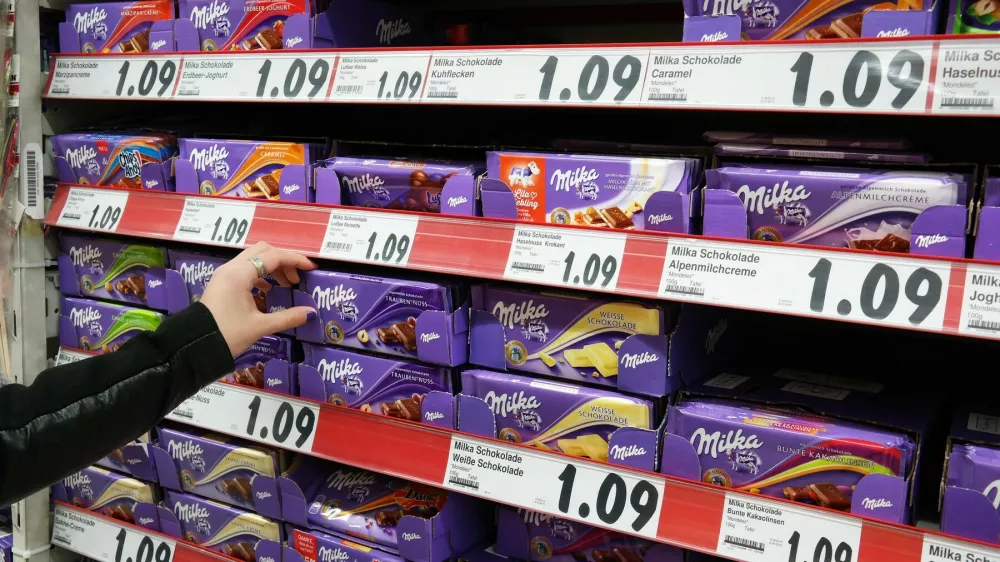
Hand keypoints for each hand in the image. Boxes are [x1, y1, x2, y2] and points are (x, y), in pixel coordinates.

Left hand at [200, 242, 317, 356]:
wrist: (193, 345)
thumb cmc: (226, 335)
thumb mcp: (260, 327)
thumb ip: (288, 317)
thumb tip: (310, 313)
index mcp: (240, 274)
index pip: (273, 256)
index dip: (295, 260)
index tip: (311, 268)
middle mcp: (231, 268)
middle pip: (263, 251)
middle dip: (284, 261)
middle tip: (296, 279)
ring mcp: (224, 274)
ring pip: (254, 258)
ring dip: (272, 267)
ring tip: (286, 285)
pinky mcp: (222, 282)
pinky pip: (245, 268)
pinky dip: (260, 273)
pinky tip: (268, 289)